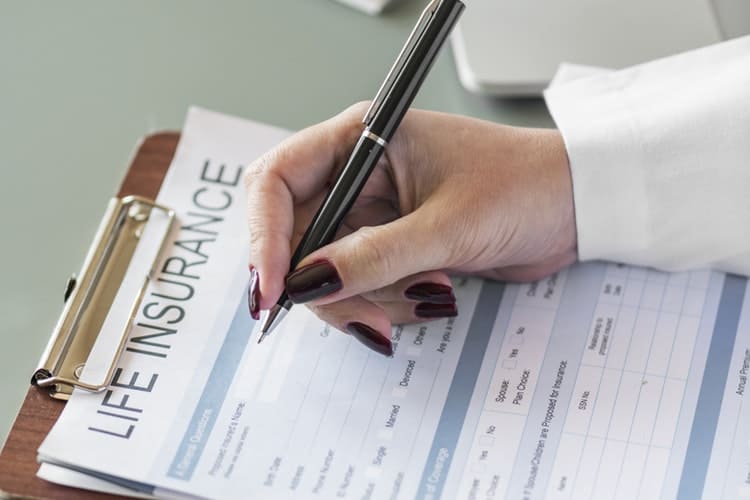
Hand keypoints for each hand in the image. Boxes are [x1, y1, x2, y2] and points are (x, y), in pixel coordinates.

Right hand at [244, 103, 576, 354]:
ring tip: (428, 293)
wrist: (574, 209)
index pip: (278, 180)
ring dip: (368, 298)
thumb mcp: (447, 226)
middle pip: (297, 237)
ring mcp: (373, 213)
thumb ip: (373, 257)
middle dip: (325, 284)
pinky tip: (434, 292)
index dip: (265, 236)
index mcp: (362, 139)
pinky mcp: (390, 245)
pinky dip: (388, 302)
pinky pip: (361, 284)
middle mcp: (359, 174)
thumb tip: (309, 285)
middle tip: (364, 317)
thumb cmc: (524, 188)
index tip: (273, 289)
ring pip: (328, 271)